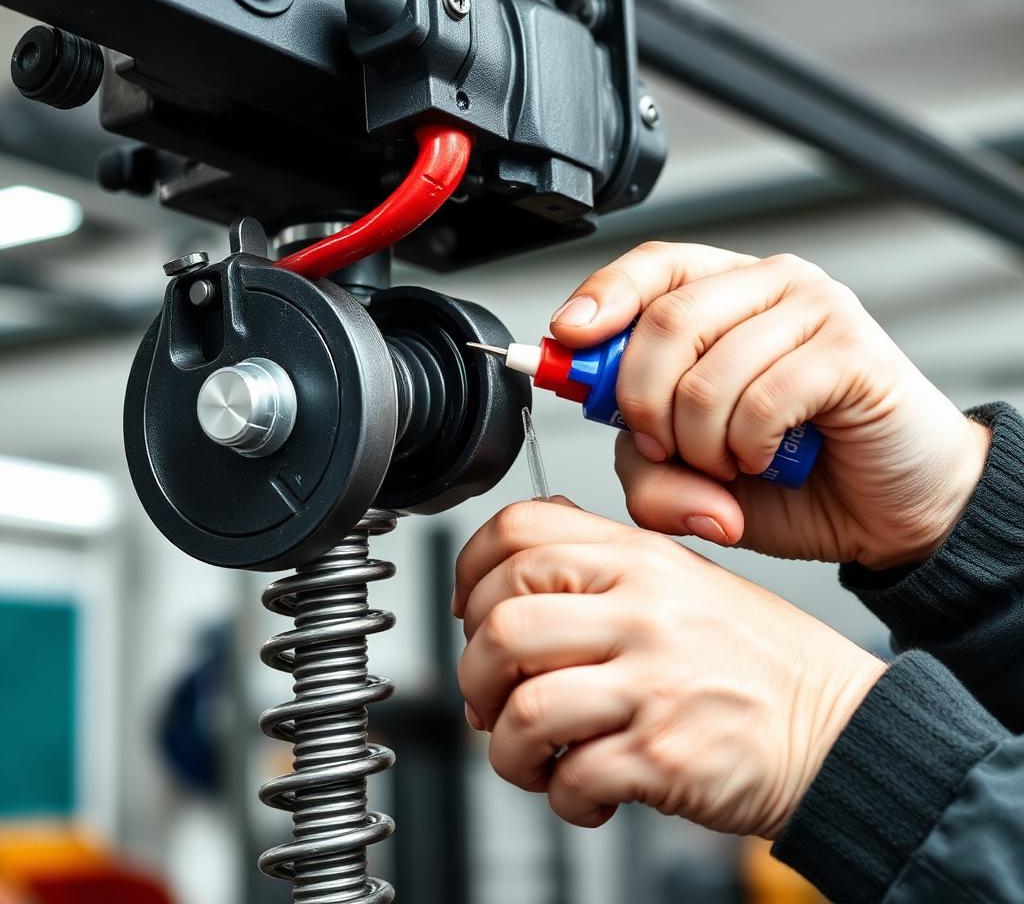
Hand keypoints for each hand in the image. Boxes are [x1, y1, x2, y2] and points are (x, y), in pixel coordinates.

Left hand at [454, 500, 884, 837]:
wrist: (839, 727)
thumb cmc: (755, 659)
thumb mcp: (683, 580)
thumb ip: (602, 565)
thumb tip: (505, 580)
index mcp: (641, 557)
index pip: (521, 530)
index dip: (471, 570)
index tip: (469, 610)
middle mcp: (643, 610)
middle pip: (502, 622)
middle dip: (475, 673)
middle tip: (491, 698)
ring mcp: (653, 681)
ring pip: (521, 709)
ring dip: (505, 748)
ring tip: (532, 756)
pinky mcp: (664, 754)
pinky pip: (571, 778)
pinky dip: (561, 797)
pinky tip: (584, 791)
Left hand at [550, 242, 990, 567]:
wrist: (886, 510)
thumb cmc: (792, 477)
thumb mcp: (692, 473)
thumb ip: (644, 458)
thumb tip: (627, 439)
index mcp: (724, 294)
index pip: (652, 266)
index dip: (602, 298)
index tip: (567, 337)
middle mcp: (767, 286)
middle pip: (665, 320)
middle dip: (644, 403)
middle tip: (663, 447)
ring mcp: (814, 308)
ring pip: (706, 371)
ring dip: (700, 441)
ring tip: (728, 461)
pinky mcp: (851, 348)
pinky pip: (760, 398)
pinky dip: (747, 446)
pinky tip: (766, 457)